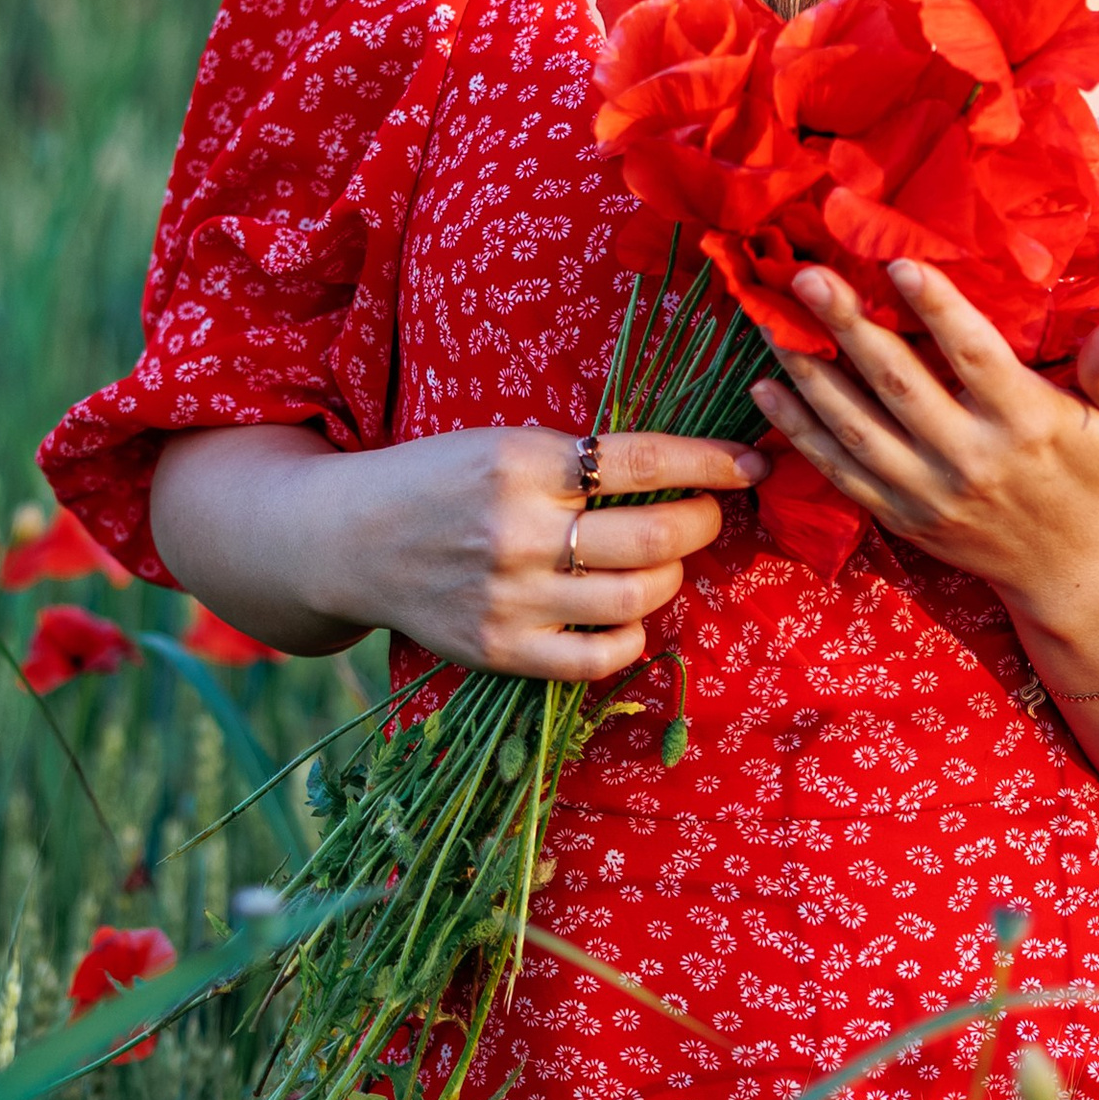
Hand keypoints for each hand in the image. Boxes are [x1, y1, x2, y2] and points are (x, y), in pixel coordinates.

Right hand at [146, 422, 767, 677]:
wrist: (347, 538)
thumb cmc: (441, 479)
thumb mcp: (503, 442)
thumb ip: (580, 458)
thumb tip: (690, 469)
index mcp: (518, 459)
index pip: (643, 460)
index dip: (711, 463)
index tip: (751, 464)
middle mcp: (514, 529)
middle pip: (654, 537)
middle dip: (703, 525)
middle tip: (706, 516)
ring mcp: (506, 596)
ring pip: (636, 598)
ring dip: (670, 578)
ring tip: (662, 562)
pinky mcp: (497, 649)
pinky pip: (598, 657)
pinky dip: (631, 636)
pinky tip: (627, 615)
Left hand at [750, 258, 1098, 630]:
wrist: (1074, 572)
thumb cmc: (1097, 478)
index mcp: (1026, 422)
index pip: (974, 355)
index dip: (935, 307)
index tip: (897, 262)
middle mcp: (971, 459)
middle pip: (899, 383)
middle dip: (848, 327)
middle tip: (805, 277)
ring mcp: (930, 493)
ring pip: (856, 427)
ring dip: (808, 374)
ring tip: (769, 325)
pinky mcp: (902, 517)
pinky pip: (839, 472)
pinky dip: (799, 432)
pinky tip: (766, 390)